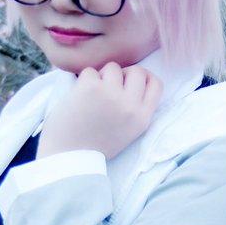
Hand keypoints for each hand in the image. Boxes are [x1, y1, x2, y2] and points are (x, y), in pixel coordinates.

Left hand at [37, 62, 163, 159]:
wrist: (68, 157)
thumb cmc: (94, 146)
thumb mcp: (127, 132)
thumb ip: (135, 109)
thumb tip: (132, 81)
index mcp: (142, 118)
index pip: (156, 84)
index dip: (145, 77)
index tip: (132, 80)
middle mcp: (130, 105)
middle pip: (138, 71)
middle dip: (124, 74)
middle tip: (109, 86)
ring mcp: (111, 94)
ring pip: (113, 68)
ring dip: (101, 77)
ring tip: (92, 96)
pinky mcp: (91, 87)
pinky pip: (90, 72)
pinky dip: (83, 81)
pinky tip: (79, 98)